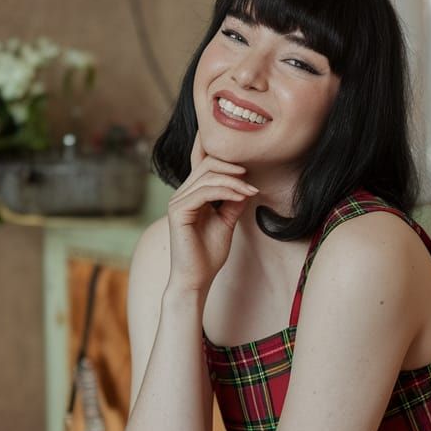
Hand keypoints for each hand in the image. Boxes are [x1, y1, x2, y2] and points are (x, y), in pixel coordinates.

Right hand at [165, 130, 258, 294]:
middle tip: (252, 182)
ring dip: (234, 181)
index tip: (246, 157)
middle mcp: (182, 193)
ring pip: (207, 176)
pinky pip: (205, 191)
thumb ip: (233, 202)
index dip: (217, 151)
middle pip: (207, 165)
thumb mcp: (227, 222)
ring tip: (251, 191)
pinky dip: (226, 191)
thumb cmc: (208, 254)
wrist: (196, 279)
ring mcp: (178, 201)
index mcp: (191, 194)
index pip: (201, 163)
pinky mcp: (178, 210)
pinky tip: (242, 196)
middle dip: (233, 168)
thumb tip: (247, 184)